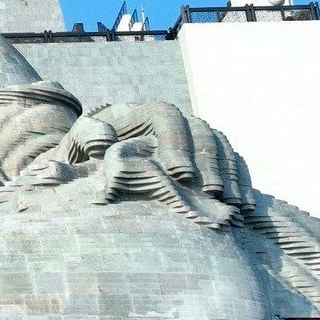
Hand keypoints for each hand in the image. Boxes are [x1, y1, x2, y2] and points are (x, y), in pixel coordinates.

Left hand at [56, 101, 252, 210]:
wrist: (93, 168)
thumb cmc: (83, 157)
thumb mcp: (75, 144)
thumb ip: (85, 136)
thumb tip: (104, 139)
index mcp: (144, 112)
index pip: (167, 119)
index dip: (177, 144)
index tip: (181, 175)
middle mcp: (174, 121)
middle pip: (201, 132)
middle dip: (209, 163)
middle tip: (213, 194)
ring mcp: (193, 137)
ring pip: (220, 147)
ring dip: (229, 174)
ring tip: (232, 204)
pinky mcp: (208, 157)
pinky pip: (232, 162)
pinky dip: (240, 182)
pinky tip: (244, 206)